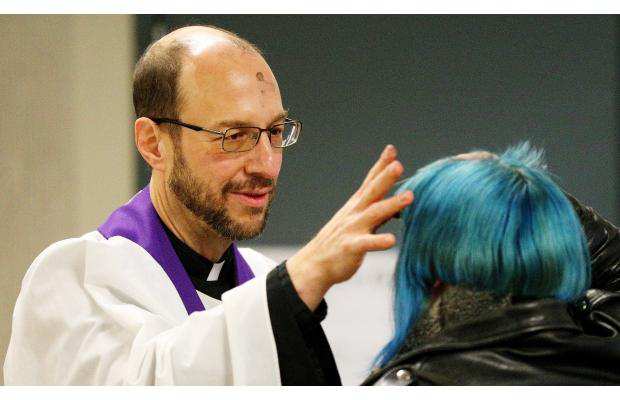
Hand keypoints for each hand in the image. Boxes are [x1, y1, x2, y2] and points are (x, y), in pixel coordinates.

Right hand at [287, 144, 412, 309]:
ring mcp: (352, 229)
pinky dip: (379, 241)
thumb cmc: (339, 242)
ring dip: (392, 204)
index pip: (369, 182)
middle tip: (398, 165)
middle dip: (385, 177)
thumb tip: (397, 200)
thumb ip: (375, 209)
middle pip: (372, 191)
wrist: (314, 264)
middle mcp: (355, 213)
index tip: (391, 150)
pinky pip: (366, 243)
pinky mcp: (351, 247)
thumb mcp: (355, 220)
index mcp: (356, 206)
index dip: (380, 165)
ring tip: (409, 196)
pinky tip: (392, 240)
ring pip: (374, 213)